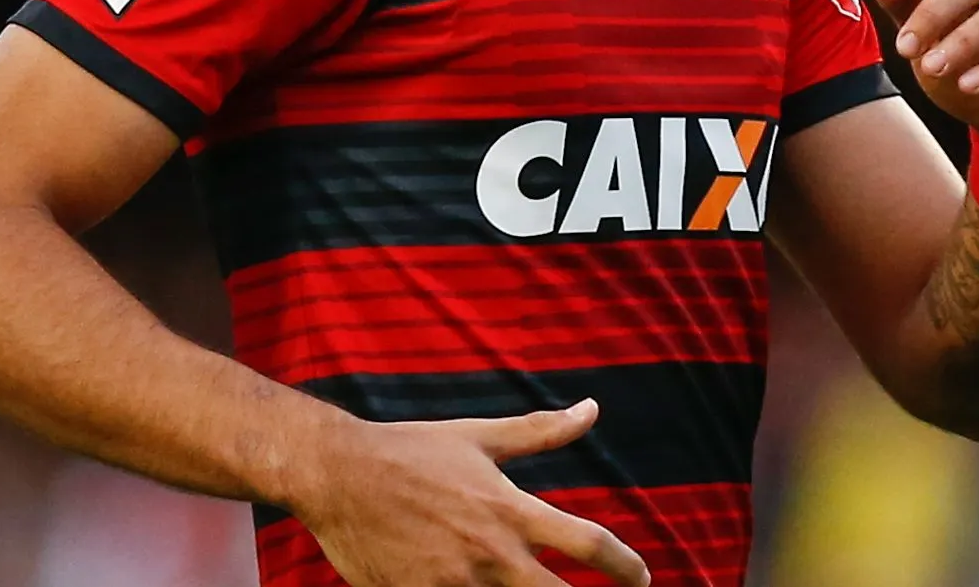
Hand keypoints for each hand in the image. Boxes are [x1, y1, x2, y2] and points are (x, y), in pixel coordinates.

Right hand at [287, 399, 648, 586]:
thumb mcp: (481, 436)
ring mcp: (452, 583)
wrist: (338, 474)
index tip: (641, 578)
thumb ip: (540, 431)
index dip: (624, 565)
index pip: (587, 542)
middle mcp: (489, 553)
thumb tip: (592, 409)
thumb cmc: (411, 450)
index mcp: (510, 510)